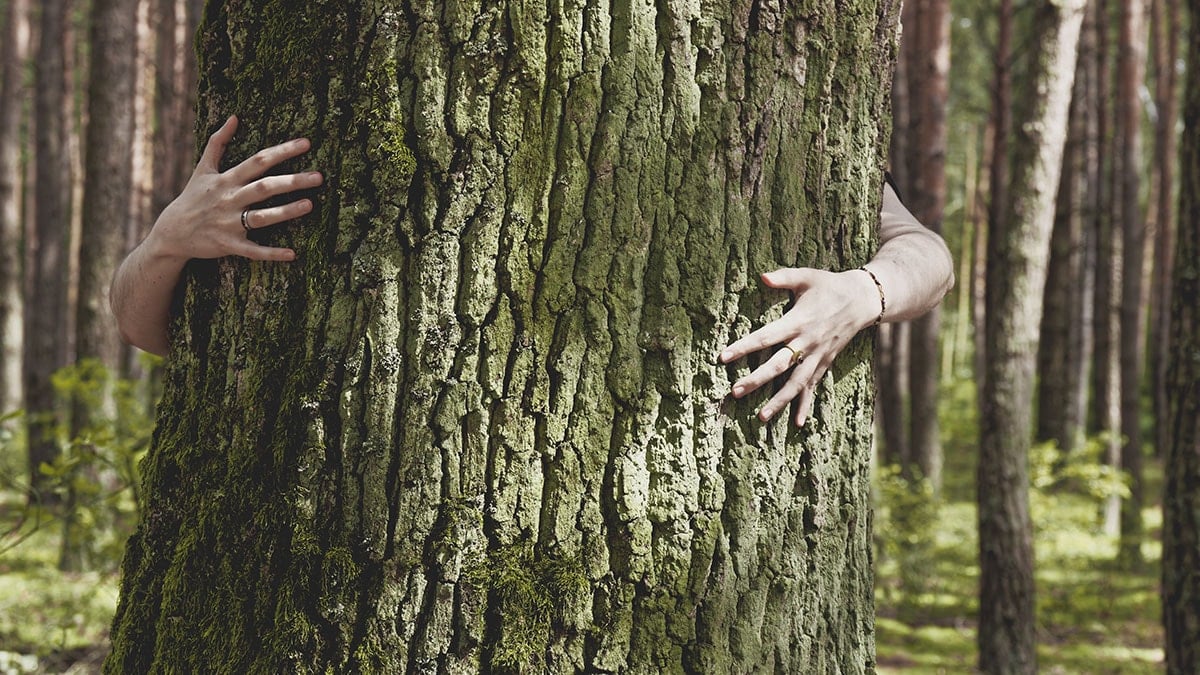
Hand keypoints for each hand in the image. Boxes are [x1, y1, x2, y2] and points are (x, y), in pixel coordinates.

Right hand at [147, 115, 322, 262]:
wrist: (171, 232)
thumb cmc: (192, 197)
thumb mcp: (202, 168)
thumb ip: (218, 142)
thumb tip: (234, 117)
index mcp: (226, 180)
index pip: (258, 161)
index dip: (282, 151)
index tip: (306, 143)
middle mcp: (229, 199)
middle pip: (264, 187)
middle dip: (292, 181)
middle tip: (319, 177)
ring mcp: (229, 223)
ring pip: (261, 216)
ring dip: (285, 212)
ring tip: (310, 205)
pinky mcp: (229, 245)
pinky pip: (253, 250)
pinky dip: (271, 253)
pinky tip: (292, 254)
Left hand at [718, 267, 880, 425]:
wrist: (863, 300)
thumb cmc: (829, 285)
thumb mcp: (807, 276)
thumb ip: (783, 277)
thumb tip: (762, 277)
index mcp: (798, 321)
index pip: (766, 337)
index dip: (744, 347)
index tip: (723, 357)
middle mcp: (807, 343)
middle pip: (779, 365)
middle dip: (757, 380)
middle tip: (736, 392)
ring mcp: (817, 356)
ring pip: (797, 383)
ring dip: (779, 401)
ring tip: (761, 417)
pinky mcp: (825, 363)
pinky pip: (814, 387)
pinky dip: (805, 405)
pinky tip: (796, 423)